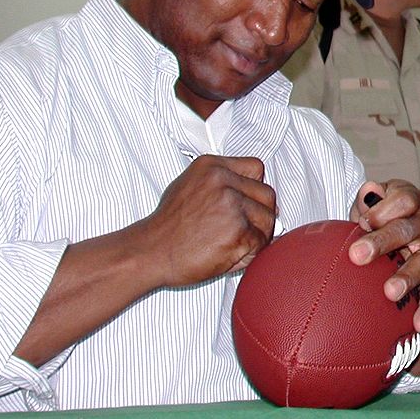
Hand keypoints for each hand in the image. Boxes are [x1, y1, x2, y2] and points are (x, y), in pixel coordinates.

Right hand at [145, 154, 275, 286]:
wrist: (151, 251)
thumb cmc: (168, 226)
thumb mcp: (189, 185)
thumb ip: (221, 183)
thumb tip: (254, 197)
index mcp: (211, 165)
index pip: (256, 168)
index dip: (254, 188)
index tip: (248, 202)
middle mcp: (222, 180)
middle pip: (267, 194)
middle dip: (260, 213)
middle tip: (245, 227)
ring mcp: (231, 204)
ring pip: (268, 218)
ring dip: (258, 234)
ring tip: (234, 241)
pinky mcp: (238, 230)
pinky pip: (262, 241)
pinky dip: (251, 251)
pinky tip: (230, 253)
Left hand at [348, 180, 419, 333]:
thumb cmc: (388, 214)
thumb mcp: (380, 200)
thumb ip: (370, 198)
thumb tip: (368, 193)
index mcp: (412, 199)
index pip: (402, 201)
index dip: (381, 211)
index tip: (362, 222)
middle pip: (406, 231)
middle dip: (381, 243)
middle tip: (358, 256)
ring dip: (407, 278)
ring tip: (389, 292)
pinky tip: (417, 323)